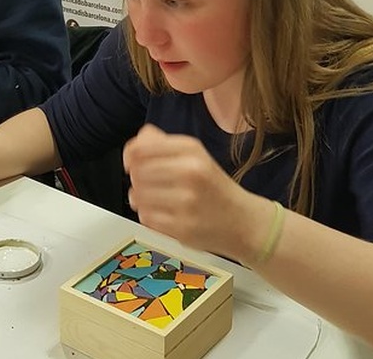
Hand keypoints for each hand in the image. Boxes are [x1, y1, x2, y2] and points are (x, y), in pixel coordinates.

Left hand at [123, 124, 252, 257]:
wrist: (243, 222)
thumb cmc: (213, 187)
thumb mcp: (194, 155)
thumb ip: (162, 144)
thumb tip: (134, 145)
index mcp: (191, 150)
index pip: (141, 148)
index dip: (129, 156)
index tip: (131, 163)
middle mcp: (190, 173)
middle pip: (137, 172)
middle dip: (137, 179)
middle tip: (149, 184)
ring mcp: (186, 202)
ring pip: (138, 196)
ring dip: (140, 199)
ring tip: (155, 200)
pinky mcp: (182, 227)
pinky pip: (146, 218)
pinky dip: (149, 216)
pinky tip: (163, 214)